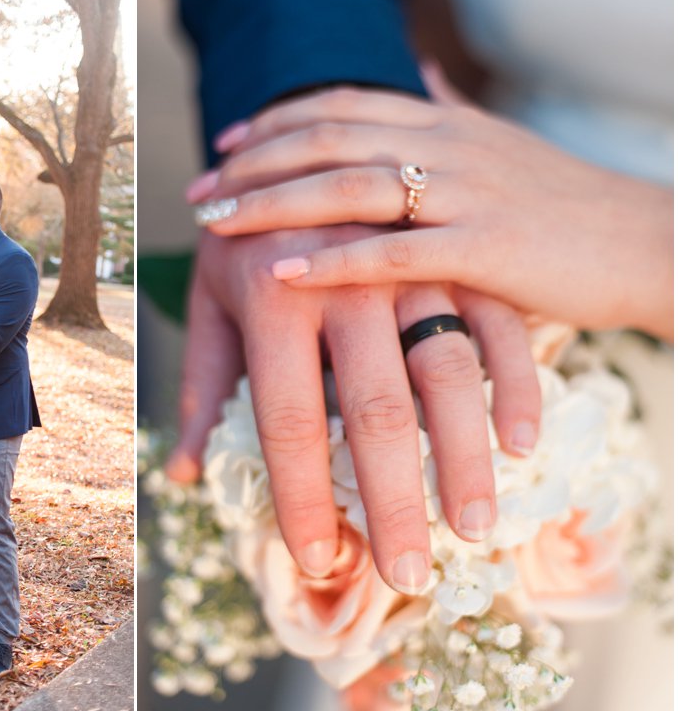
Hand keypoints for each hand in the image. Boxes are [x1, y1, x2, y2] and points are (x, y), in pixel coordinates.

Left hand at [166, 227, 540, 593]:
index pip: (287, 421)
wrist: (304, 133)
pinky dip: (514, 386)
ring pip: (445, 373)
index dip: (303, 499)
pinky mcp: (461, 250)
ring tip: (477, 528)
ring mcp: (409, 262)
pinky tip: (522, 446)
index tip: (322, 562)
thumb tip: (187, 473)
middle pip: (372, 411)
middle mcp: (342, 279)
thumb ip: (205, 385)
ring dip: (464, 458)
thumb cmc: (250, 236)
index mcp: (271, 296)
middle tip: (409, 577)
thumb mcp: (213, 301)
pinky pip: (497, 327)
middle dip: (392, 502)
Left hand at [191, 66, 672, 340]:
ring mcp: (468, 193)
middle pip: (328, 138)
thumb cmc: (567, 205)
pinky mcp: (488, 249)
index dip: (275, 122)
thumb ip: (451, 113)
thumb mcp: (503, 145)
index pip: (341, 106)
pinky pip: (393, 254)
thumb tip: (419, 77)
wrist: (650, 240)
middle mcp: (449, 145)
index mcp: (446, 121)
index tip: (225, 144)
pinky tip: (280, 272)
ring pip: (349, 187)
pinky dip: (331, 263)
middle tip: (198, 192)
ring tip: (216, 226)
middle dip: (253, 163)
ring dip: (272, 205)